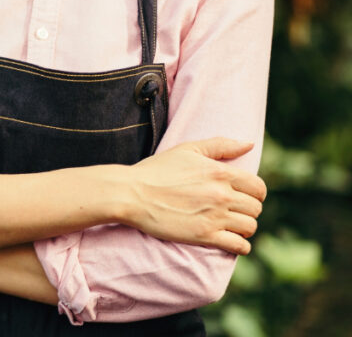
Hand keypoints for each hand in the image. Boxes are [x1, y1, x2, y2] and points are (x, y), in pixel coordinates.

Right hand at [123, 138, 266, 254]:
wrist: (132, 193)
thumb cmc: (157, 169)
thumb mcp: (187, 150)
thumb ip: (220, 145)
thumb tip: (249, 143)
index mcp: (220, 172)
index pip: (258, 187)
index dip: (255, 193)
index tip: (245, 196)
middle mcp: (222, 195)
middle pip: (255, 208)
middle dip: (248, 210)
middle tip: (235, 211)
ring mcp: (214, 216)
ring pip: (250, 227)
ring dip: (244, 228)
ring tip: (232, 225)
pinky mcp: (204, 235)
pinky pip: (239, 246)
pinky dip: (241, 246)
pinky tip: (232, 241)